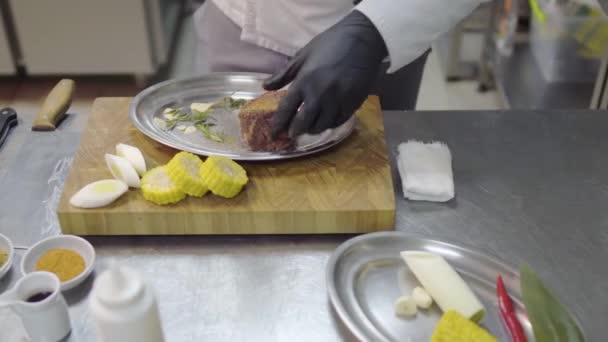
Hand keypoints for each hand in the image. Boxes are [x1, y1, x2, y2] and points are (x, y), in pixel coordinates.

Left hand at [263, 10, 386, 137]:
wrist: (362, 39)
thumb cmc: (330, 43)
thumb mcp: (303, 55)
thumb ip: (284, 74)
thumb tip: (265, 87)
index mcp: (304, 81)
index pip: (286, 109)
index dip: (278, 124)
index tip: (274, 134)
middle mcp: (319, 94)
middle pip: (303, 122)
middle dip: (295, 131)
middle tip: (292, 134)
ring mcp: (337, 100)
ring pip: (322, 125)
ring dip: (313, 129)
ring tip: (309, 128)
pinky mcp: (353, 102)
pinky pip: (339, 121)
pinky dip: (330, 124)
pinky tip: (327, 121)